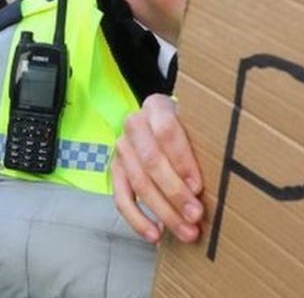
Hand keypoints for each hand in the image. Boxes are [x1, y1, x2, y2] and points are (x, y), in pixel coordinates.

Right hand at [112, 94, 203, 243]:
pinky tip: (155, 235)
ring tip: (185, 232)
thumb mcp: (199, 125)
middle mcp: (134, 124)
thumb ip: (206, 143)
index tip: (198, 186)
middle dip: (174, 192)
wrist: (163, 124)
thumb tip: (226, 181)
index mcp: (156, 107)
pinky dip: (137, 219)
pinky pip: (121, 197)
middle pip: (150, 161)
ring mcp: (122, 147)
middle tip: (196, 216)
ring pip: (138, 182)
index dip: (182, 160)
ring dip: (162, 211)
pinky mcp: (115, 169)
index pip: (166, 131)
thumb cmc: (190, 129)